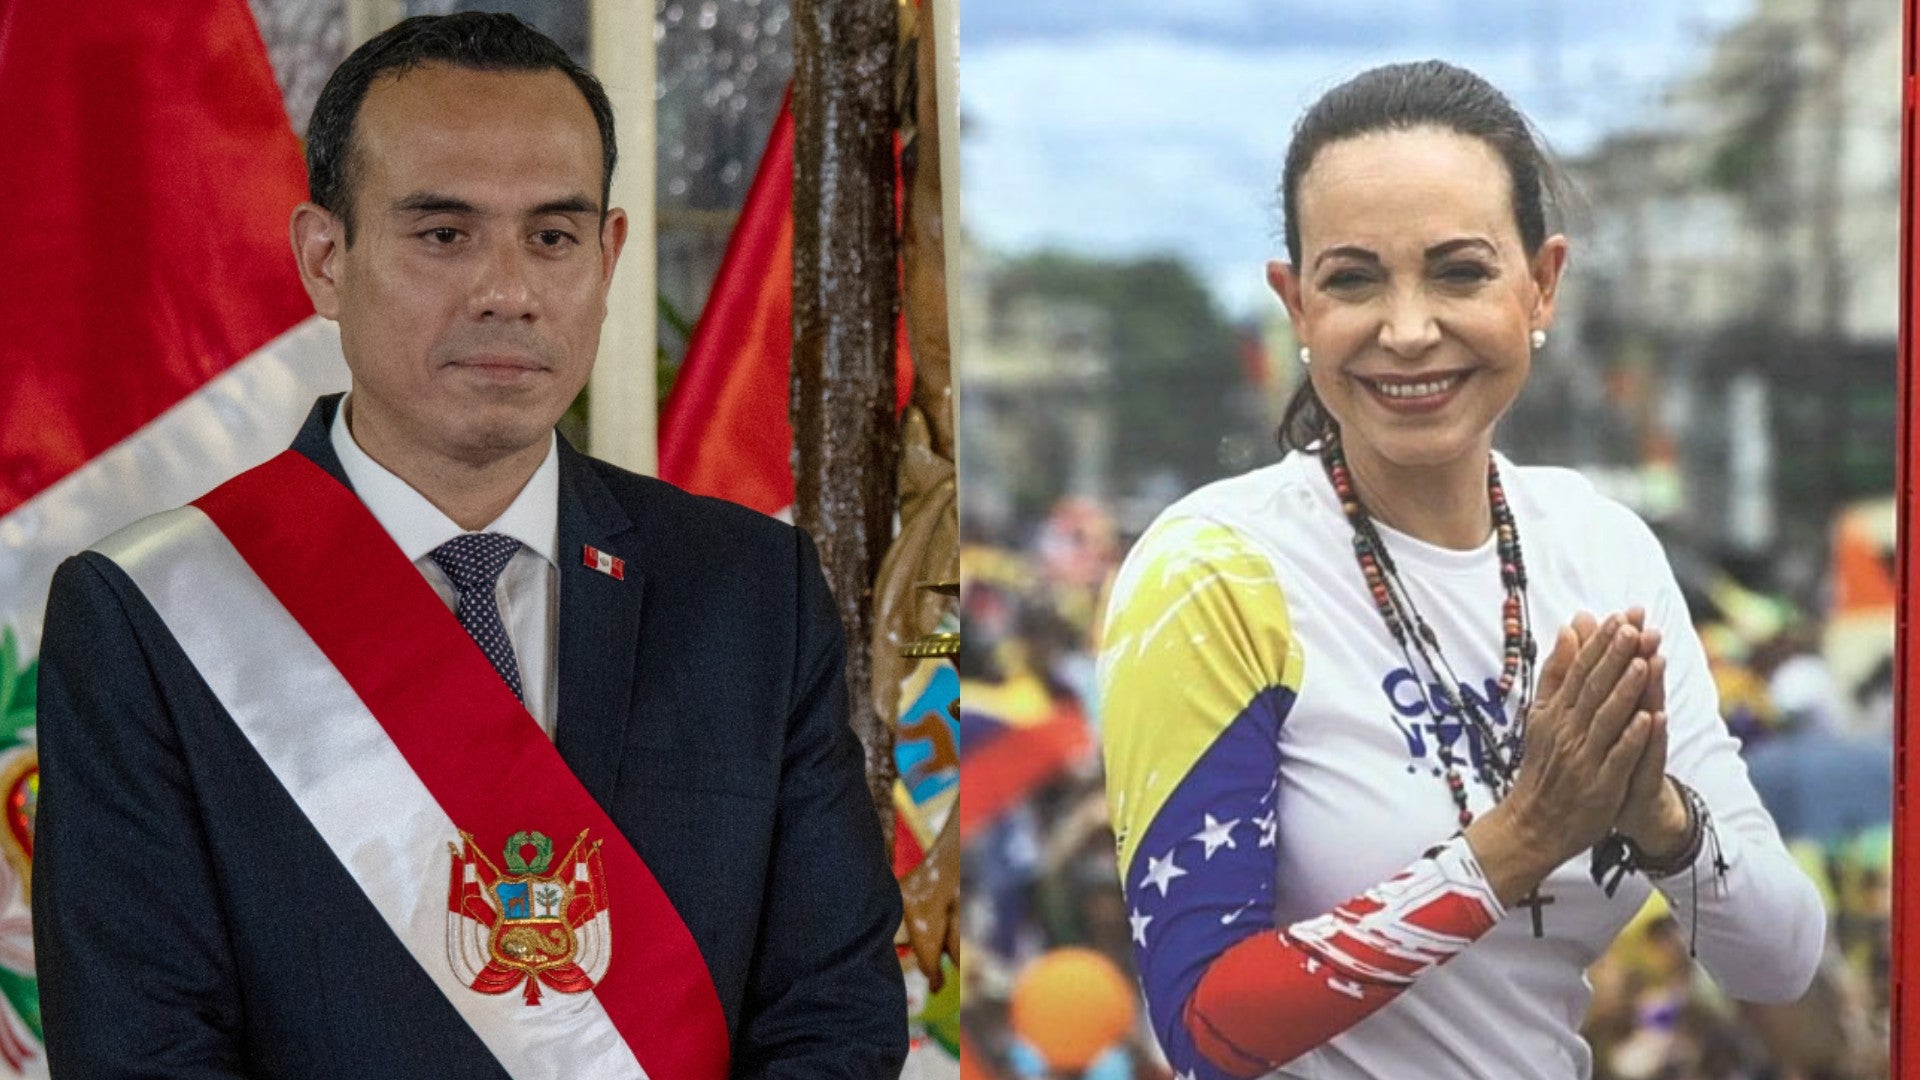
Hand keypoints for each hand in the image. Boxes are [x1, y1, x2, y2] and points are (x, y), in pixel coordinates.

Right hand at [1466, 613, 1653, 903]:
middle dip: (1616, 657)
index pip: (1579, 672)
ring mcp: (1584, 759)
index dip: (1599, 644)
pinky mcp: (1600, 786)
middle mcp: (1567, 732)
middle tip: (1636, 628)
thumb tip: (1567, 631)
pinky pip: (1618, 758)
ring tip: (1645, 662)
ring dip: (1626, 691)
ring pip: (1607, 720)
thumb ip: (1556, 674)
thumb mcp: (1540, 716)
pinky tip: (1651, 718)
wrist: (1532, 824)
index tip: (1618, 617)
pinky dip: (1633, 738)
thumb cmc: (1542, 768)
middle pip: (1594, 689)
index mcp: (1554, 714)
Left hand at [1609, 610, 1689, 857]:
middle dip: (1640, 654)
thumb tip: (1579, 632)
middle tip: (1644, 624)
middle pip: (1639, 685)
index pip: (1620, 671)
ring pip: (1649, 713)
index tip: (1624, 610)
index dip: (1621, 643)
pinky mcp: (1647, 775)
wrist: (1635, 810)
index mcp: (1620, 708)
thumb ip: (1591, 677)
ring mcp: (1645, 748)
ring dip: (1651, 687)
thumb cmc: (1615, 758)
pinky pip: (1650, 754)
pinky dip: (1652, 736)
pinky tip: (1657, 717)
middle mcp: (1637, 723)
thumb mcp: (1600, 719)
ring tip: (1652, 659)